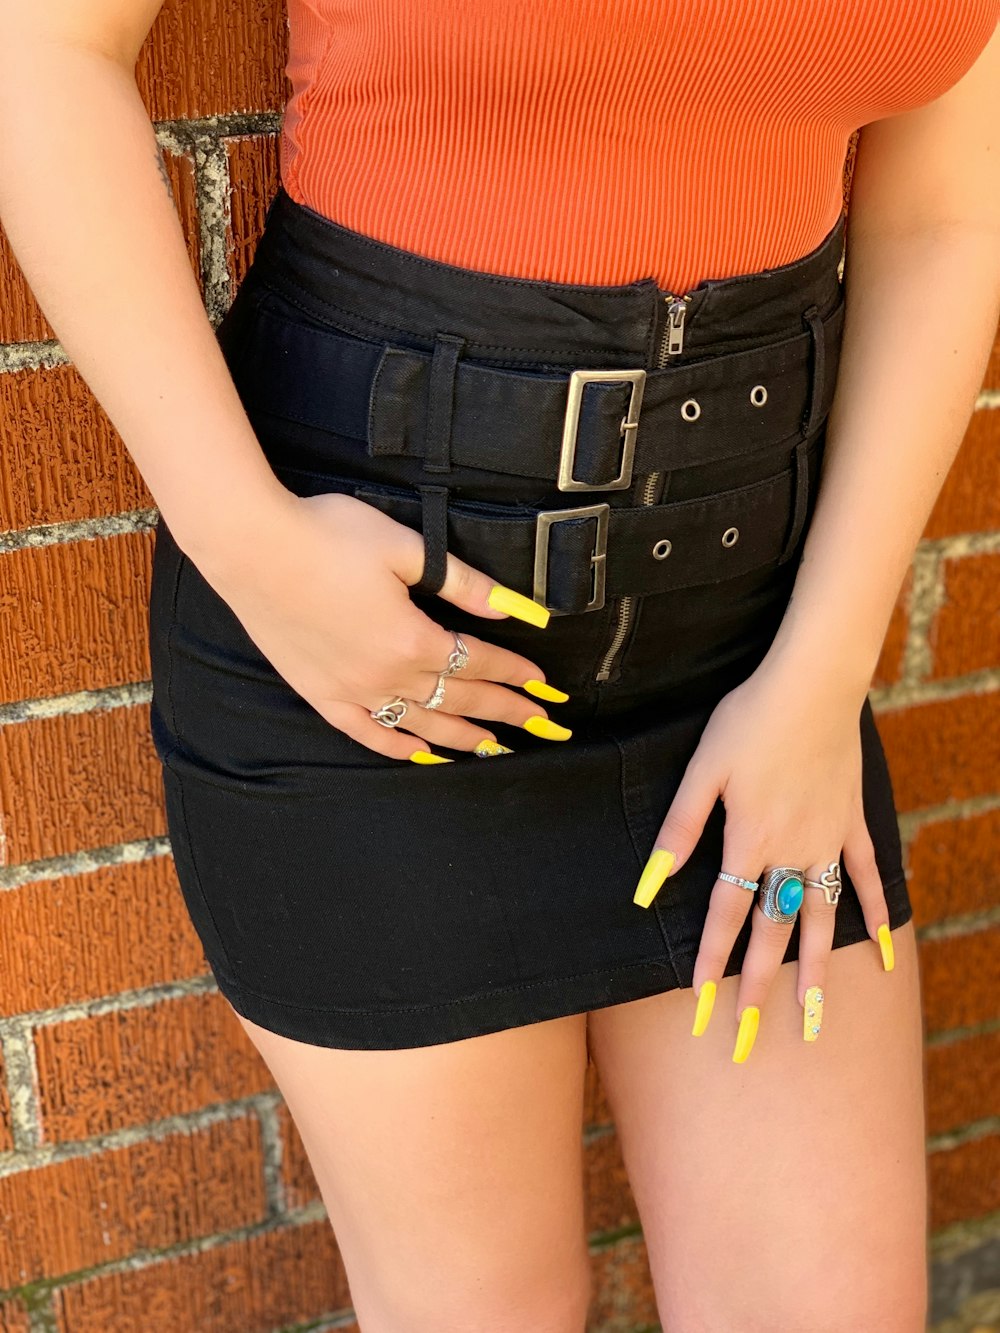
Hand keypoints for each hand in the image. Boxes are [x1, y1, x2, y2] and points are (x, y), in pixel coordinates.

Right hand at [192, 487, 570, 760]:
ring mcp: (350, 690)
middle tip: (539, 726)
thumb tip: (511, 606)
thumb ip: (461, 582)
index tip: (544, 685)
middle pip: (458, 699)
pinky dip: (397, 747)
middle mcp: (385, 675)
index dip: (515, 673)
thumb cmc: (326, 535)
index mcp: (412, 638)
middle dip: (504, 712)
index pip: (479, 661)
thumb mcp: (404, 548)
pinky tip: (420, 753)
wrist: (250, 545)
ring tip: (493, 747)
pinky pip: (365, 732)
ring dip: (461, 736)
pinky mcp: (318, 692)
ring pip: (419, 724)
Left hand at [630, 658, 894, 1060]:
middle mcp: (792, 851)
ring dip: (816, 968)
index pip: (725, 914)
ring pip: (823, 917)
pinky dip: (875, 912)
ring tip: (813, 1015)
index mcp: (749, 840)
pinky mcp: (852, 821)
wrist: (812, 685)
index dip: (711, 958)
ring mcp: (828, 840)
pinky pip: (867, 876)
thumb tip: (652, 883)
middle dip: (757, 982)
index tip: (701, 1000)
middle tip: (748, 1031)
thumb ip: (680, 829)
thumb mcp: (702, 771)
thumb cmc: (749, 721)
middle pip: (773, 928)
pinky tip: (882, 949)